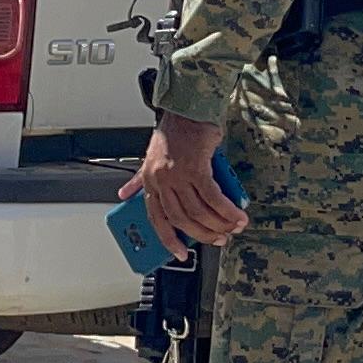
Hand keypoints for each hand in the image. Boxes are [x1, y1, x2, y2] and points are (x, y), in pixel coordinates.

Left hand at [117, 112, 248, 259]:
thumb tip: (125, 193)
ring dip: (219, 224)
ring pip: (198, 211)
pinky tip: (237, 215)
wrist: (188, 109)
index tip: (180, 254)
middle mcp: (161, 180)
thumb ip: (139, 179)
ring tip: (232, 228)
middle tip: (218, 239)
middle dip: (202, 234)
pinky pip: (213, 197)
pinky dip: (227, 210)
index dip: (169, 239)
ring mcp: (178, 175)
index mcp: (149, 181)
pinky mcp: (197, 168)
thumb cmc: (172, 132)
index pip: (156, 218)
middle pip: (181, 219)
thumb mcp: (150, 157)